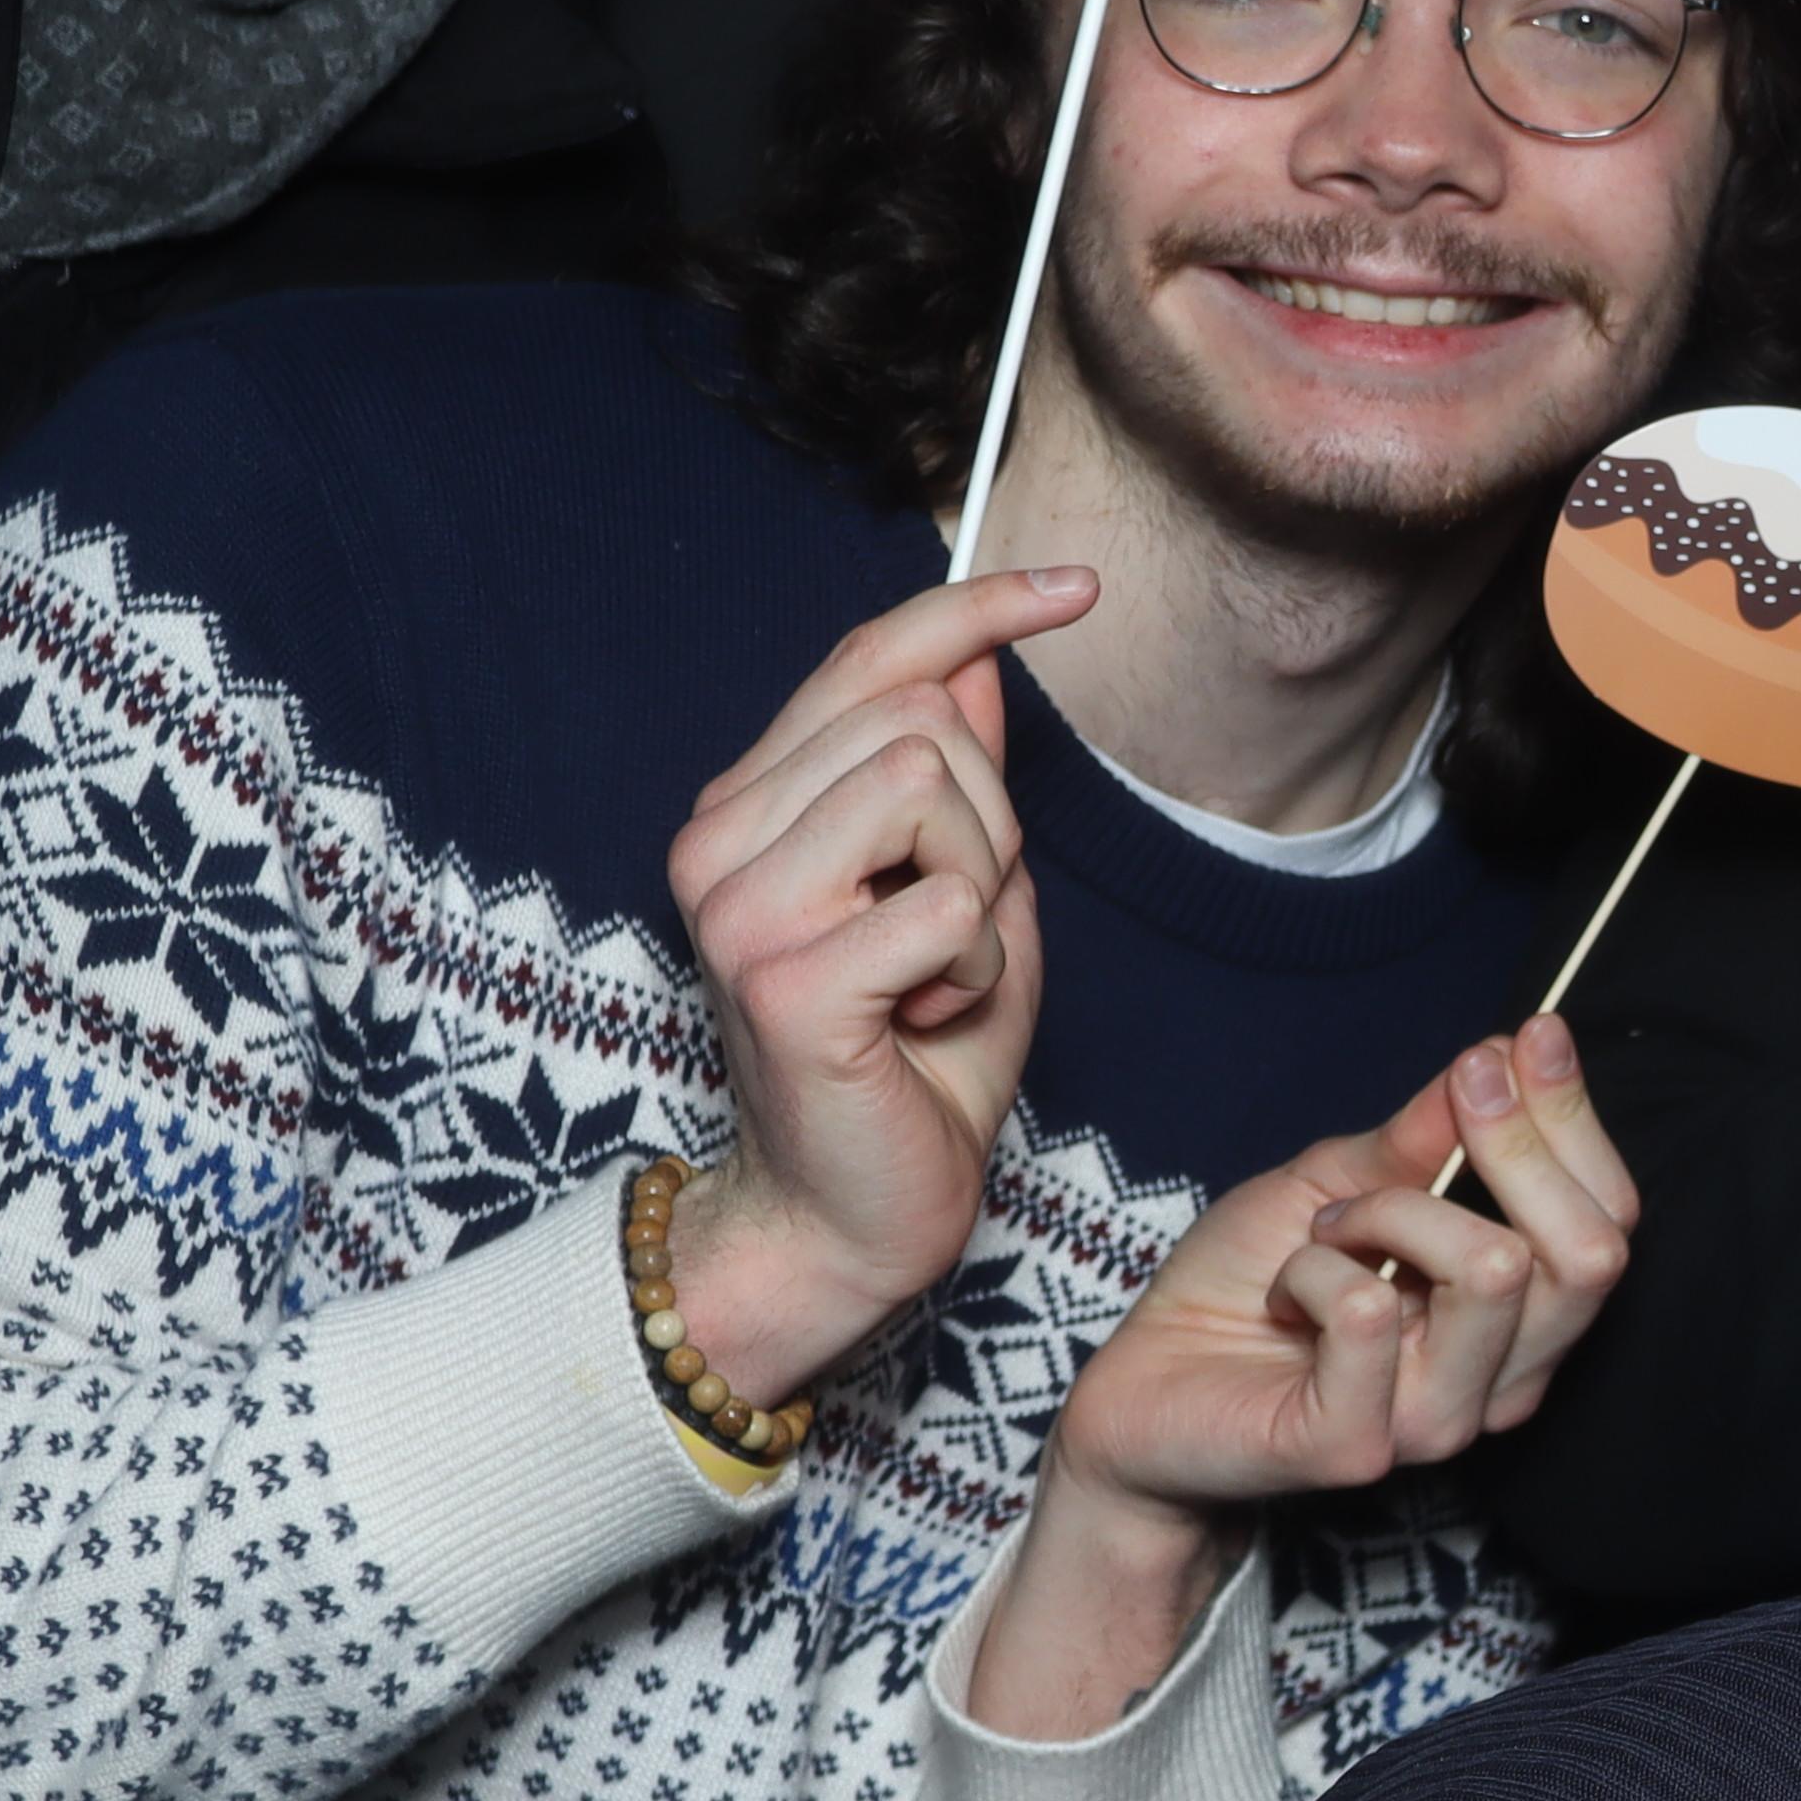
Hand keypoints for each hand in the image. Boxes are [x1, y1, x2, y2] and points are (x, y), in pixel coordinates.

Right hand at [660, 568, 1099, 1401]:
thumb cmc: (914, 1059)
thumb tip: (973, 662)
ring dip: (982, 890)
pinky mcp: (786, 979)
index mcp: (752, 809)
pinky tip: (927, 1021)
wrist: (855, 1214)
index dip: (978, 606)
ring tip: (937, 974)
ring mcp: (742, 908)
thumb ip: (960, 781)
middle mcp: (720, 841)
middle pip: (924, 721)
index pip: (868, 660)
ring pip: (935, 791)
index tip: (1079, 586)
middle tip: (958, 929)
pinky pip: (951, 906)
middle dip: (990, 821)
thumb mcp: (963, 891)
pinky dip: (979, 966)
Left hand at [966, 1020, 1642, 1736]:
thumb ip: (1425, 1135)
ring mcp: (1436, 1421)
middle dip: (1518, 1143)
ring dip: (1390, 1211)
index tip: (1528, 1036)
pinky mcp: (1358, 1446)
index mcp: (1520, 1319)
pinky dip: (1313, 1269)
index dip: (1576, 1120)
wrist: (1139, 1390)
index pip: (1608, 1221)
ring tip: (1325, 1230)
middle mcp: (1502, 1380)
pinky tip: (1284, 1292)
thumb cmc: (1245, 1287)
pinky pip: (1368, 1313)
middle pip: (1587, 1253)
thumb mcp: (1340, 1180)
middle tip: (1451, 1096)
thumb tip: (1505, 1055)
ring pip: (1491, 1269)